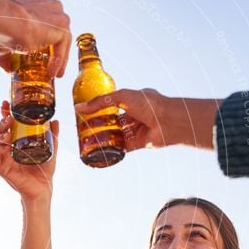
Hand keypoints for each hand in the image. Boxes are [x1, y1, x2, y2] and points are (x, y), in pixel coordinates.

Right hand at [0, 0, 70, 77]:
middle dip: (53, 48)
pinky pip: (62, 47)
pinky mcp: (61, 26)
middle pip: (55, 29)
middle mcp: (47, 4)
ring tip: (53, 73)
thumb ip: (6, 55)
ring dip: (58, 57)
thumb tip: (6, 68)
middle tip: (49, 65)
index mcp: (33, 3)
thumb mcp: (1, 45)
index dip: (42, 40)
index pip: (44, 21)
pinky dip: (58, 61)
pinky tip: (52, 73)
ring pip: (61, 38)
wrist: (2, 21)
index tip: (40, 55)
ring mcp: (56, 13)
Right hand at [0, 100, 56, 201]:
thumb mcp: (51, 150)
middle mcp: (8, 148)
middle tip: (9, 119)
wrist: (43, 188)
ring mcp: (4, 158)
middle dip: (2, 122)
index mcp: (17, 141)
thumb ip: (53, 136)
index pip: (8, 124)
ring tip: (8, 133)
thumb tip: (56, 120)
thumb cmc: (44, 170)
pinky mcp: (2, 168)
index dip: (6, 113)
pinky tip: (2, 146)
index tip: (7, 104)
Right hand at [74, 88, 219, 149]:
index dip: (100, 108)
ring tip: (88, 141)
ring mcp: (136, 130)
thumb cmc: (150, 104)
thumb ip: (101, 102)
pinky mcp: (138, 144)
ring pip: (116, 134)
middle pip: (113, 120)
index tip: (86, 113)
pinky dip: (112, 150)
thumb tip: (80, 107)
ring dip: (104, 137)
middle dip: (100, 124)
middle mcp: (135, 115)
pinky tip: (100, 151)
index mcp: (133, 100)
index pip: (112, 103)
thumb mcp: (122, 97)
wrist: (168, 122)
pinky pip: (122, 148)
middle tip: (84, 129)